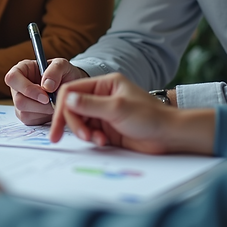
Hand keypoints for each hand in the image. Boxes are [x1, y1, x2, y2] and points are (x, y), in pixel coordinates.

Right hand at [4, 58, 86, 125]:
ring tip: (55, 102)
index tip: (45, 95)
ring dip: (44, 111)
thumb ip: (55, 70)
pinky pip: (31, 121)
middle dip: (38, 104)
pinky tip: (51, 109)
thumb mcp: (63, 65)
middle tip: (53, 101)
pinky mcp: (26, 116)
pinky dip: (44, 117)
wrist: (69, 89)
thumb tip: (47, 86)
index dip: (26, 88)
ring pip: (24, 113)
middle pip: (18, 100)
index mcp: (21, 70)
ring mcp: (20, 103)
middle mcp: (17, 87)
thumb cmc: (64, 74)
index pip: (12, 78)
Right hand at [49, 73, 215, 154]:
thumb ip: (90, 105)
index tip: (57, 126)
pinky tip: (102, 142)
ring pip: (80, 121)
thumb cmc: (149, 117)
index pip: (72, 91)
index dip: (62, 108)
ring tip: (97, 140)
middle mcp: (102, 96)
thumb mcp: (118, 108)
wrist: (168, 136)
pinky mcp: (107, 128)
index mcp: (105, 84)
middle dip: (74, 123)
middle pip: (73, 108)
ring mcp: (104, 112)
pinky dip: (92, 138)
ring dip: (84, 132)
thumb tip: (66, 99)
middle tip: (82, 136)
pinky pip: (89, 132)